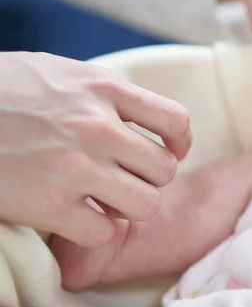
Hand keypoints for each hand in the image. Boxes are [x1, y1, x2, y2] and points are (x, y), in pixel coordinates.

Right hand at [0, 52, 190, 246]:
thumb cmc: (6, 90)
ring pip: (147, 205)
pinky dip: (95, 229)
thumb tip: (145, 118)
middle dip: (150, 178)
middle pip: (165, 170)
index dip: (179, 142)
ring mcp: (76, 167)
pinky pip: (104, 232)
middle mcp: (98, 127)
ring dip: (130, 207)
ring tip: (108, 199)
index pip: (177, 121)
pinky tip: (77, 215)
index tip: (168, 150)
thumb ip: (109, 94)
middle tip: (127, 177)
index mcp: (105, 89)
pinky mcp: (49, 205)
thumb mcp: (65, 74)